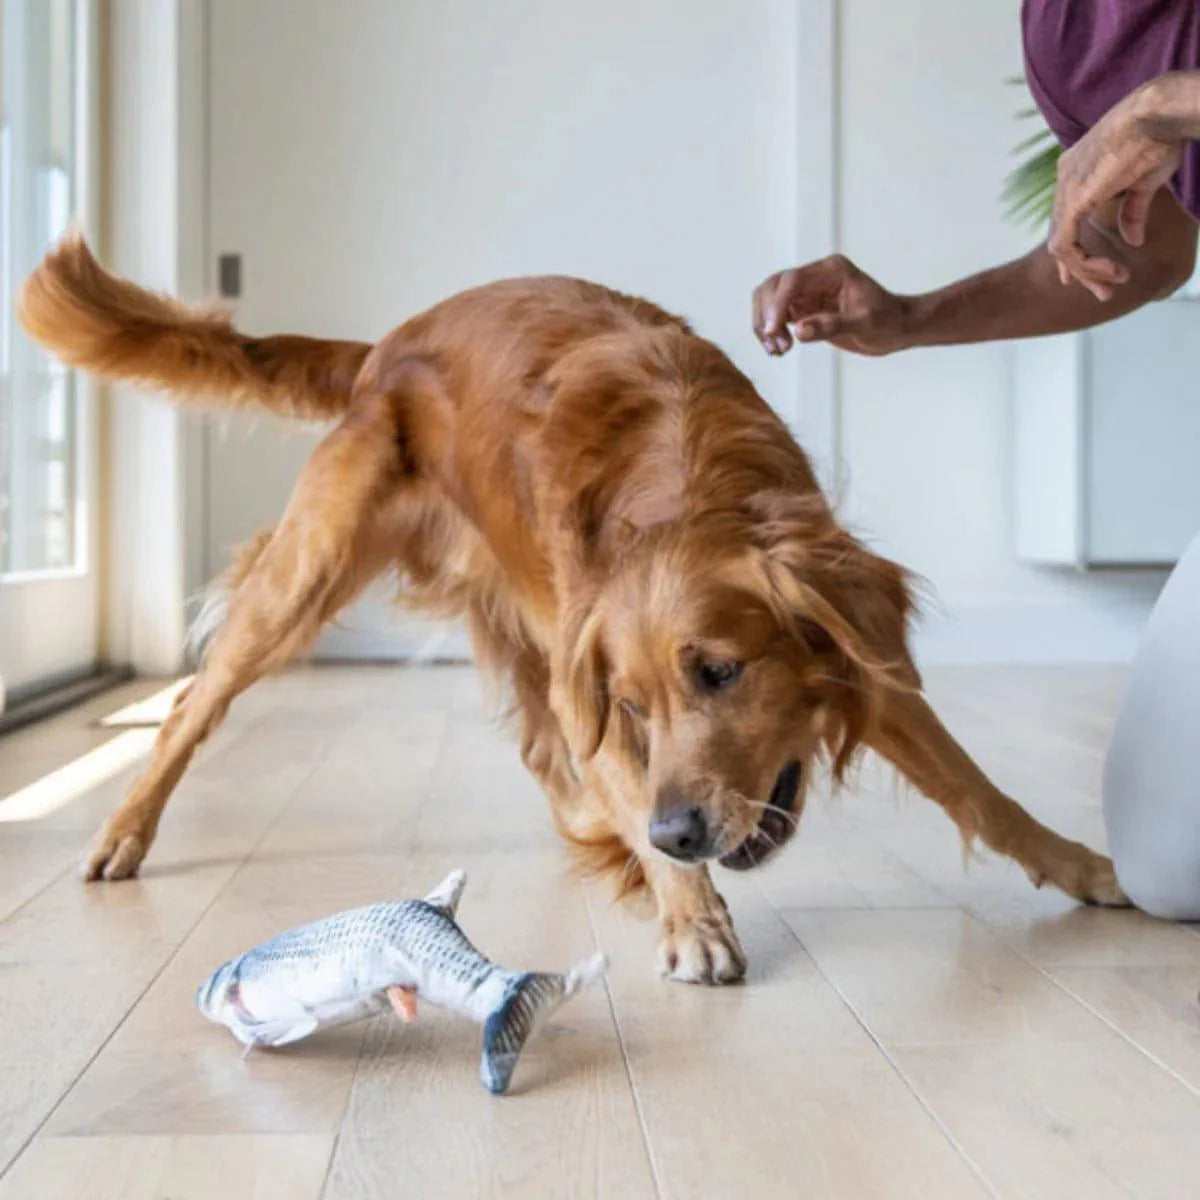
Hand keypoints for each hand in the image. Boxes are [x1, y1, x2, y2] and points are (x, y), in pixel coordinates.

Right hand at [752, 255, 908, 356]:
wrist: (896, 329)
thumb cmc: (887, 320)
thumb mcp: (864, 323)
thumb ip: (831, 325)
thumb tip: (800, 331)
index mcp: (831, 271)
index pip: (792, 281)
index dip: (777, 304)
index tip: (773, 330)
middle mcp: (815, 278)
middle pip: (773, 287)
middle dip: (767, 316)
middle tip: (777, 345)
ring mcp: (807, 293)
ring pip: (769, 301)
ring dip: (765, 326)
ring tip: (778, 351)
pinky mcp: (803, 310)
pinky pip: (776, 317)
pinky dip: (771, 333)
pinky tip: (778, 350)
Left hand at [1049, 79, 1184, 299]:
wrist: (1159, 113)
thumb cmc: (1158, 137)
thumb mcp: (1144, 182)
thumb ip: (1132, 212)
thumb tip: (1133, 242)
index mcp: (1076, 173)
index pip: (1065, 221)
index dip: (1075, 252)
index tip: (1093, 276)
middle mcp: (1064, 180)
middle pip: (1060, 237)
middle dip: (1080, 271)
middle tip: (1103, 294)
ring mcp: (1065, 190)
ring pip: (1061, 248)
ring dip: (1086, 272)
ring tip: (1112, 285)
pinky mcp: (1073, 201)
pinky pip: (1065, 245)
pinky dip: (1084, 264)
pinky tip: (1109, 271)